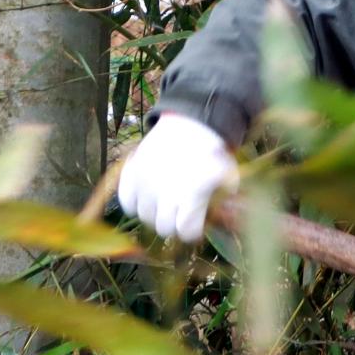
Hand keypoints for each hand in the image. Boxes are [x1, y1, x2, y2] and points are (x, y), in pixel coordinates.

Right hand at [115, 113, 237, 242]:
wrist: (191, 122)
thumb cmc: (212, 153)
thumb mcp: (228, 178)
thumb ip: (222, 205)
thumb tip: (218, 223)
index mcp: (190, 197)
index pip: (185, 232)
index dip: (191, 230)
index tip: (194, 222)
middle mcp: (164, 194)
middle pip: (164, 229)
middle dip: (173, 223)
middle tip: (179, 211)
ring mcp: (144, 183)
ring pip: (144, 217)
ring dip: (155, 212)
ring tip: (164, 199)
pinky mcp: (131, 173)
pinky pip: (126, 202)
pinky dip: (135, 202)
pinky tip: (147, 194)